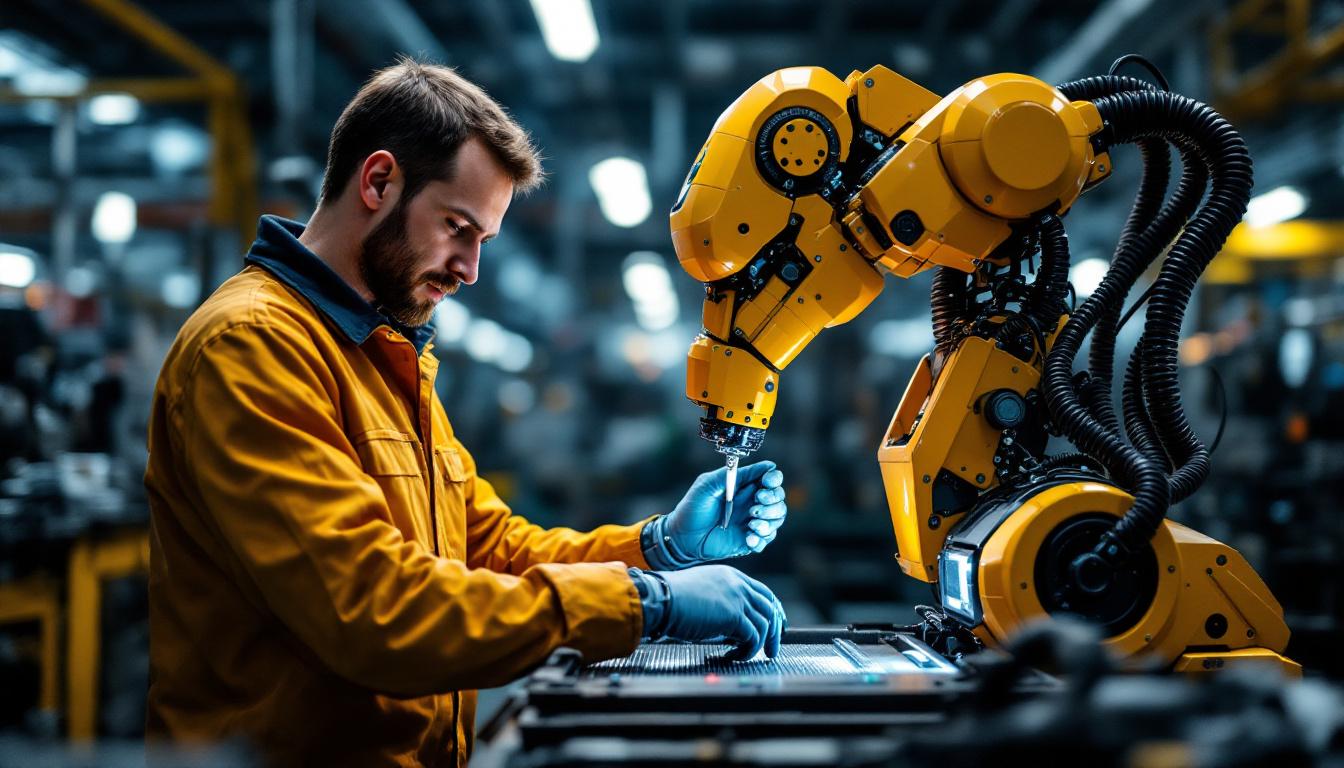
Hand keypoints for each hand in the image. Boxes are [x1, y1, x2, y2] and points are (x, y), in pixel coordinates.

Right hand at [643, 565, 786, 659]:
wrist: (661, 599)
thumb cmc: (673, 599)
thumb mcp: (702, 593)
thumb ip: (721, 602)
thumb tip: (731, 626)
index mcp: (731, 576)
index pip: (763, 593)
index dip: (773, 610)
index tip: (776, 626)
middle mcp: (738, 584)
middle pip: (770, 607)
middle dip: (775, 631)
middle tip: (772, 648)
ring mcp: (738, 598)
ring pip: (765, 624)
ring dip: (761, 644)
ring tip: (750, 655)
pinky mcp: (734, 616)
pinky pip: (753, 637)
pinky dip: (748, 650)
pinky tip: (736, 656)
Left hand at [648, 461, 786, 566]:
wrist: (682, 536)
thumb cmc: (693, 506)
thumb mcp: (708, 484)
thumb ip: (734, 474)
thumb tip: (766, 466)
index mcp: (744, 486)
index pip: (771, 478)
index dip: (773, 479)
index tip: (766, 483)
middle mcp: (751, 502)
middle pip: (778, 498)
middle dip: (772, 502)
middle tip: (754, 507)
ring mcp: (752, 521)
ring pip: (777, 518)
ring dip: (769, 520)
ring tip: (751, 523)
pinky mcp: (749, 540)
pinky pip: (766, 539)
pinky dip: (761, 538)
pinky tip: (748, 539)